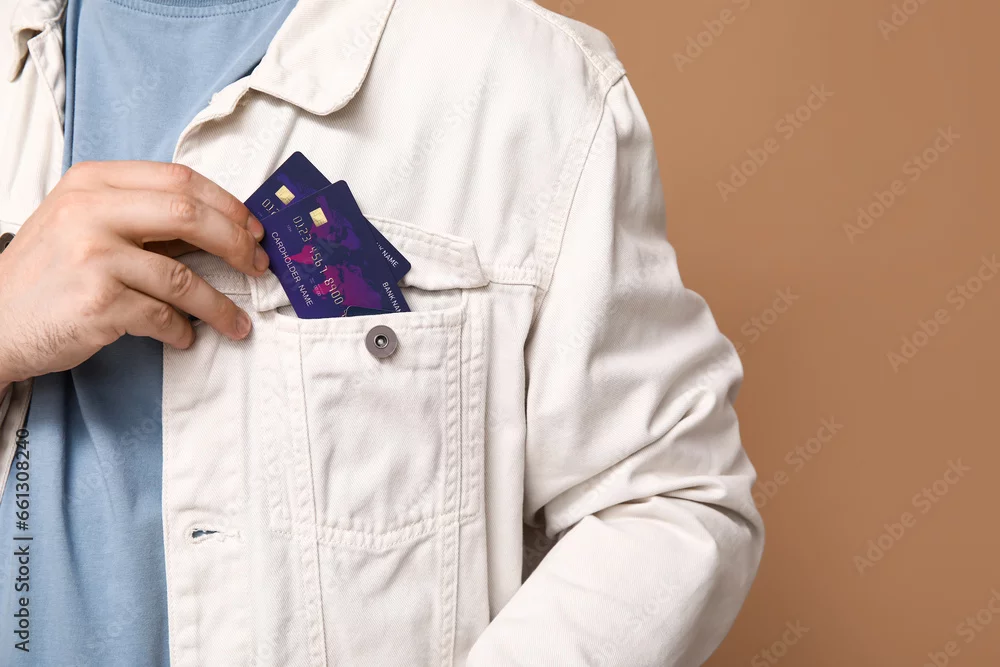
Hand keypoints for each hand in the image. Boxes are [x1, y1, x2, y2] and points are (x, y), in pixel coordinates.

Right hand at [0, 161, 268, 385]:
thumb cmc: (49, 273)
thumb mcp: (84, 222)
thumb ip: (141, 216)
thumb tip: (223, 228)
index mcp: (92, 181)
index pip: (179, 180)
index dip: (227, 204)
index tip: (252, 228)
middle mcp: (90, 211)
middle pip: (189, 215)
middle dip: (236, 243)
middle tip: (259, 266)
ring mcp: (92, 257)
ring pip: (183, 277)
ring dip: (219, 305)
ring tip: (237, 321)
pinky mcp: (98, 304)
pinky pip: (163, 317)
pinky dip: (182, 331)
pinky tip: (185, 337)